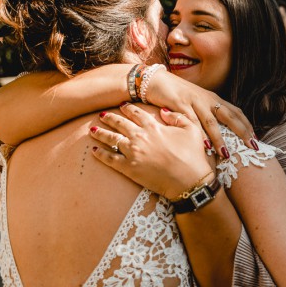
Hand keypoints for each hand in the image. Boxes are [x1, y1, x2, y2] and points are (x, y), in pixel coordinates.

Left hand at [89, 103, 215, 200]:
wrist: (188, 181)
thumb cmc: (193, 155)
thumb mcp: (192, 130)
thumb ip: (177, 117)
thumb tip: (163, 111)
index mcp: (154, 126)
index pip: (136, 113)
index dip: (128, 108)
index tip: (122, 106)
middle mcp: (140, 137)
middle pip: (120, 124)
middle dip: (109, 118)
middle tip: (102, 115)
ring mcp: (132, 152)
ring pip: (111, 139)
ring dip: (101, 133)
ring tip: (92, 130)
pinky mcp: (129, 168)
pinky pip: (110, 159)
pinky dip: (101, 154)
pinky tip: (94, 151)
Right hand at [146, 70, 256, 156]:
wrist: (154, 79)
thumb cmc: (176, 94)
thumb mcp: (196, 103)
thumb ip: (206, 114)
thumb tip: (217, 133)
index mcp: (213, 99)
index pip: (236, 112)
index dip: (247, 125)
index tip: (255, 139)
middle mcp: (207, 99)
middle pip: (229, 116)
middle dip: (242, 131)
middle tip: (252, 146)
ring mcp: (194, 101)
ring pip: (210, 121)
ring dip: (219, 139)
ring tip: (226, 154)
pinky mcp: (179, 103)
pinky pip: (190, 120)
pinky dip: (197, 133)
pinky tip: (202, 144)